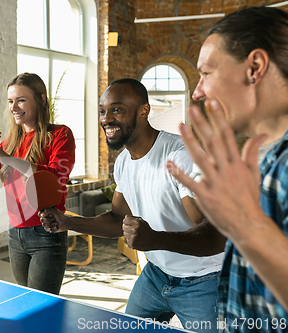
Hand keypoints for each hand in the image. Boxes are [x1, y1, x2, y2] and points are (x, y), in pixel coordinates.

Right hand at [39, 208, 66, 232]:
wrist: (65, 223)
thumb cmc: (60, 216)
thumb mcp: (54, 211)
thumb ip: (47, 210)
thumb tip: (41, 215)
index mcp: (46, 213)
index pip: (40, 214)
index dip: (42, 215)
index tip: (48, 215)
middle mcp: (45, 218)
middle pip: (42, 220)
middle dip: (49, 220)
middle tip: (54, 218)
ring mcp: (46, 223)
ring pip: (44, 225)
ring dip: (51, 224)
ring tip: (56, 223)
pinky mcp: (48, 228)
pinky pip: (46, 229)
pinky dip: (51, 228)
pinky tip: (55, 227)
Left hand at [122, 216, 157, 250]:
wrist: (154, 240)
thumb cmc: (147, 230)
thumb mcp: (142, 221)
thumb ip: (133, 218)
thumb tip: (125, 217)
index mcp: (137, 223)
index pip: (125, 220)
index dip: (126, 221)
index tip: (129, 223)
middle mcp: (135, 230)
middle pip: (123, 227)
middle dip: (127, 227)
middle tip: (132, 229)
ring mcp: (133, 238)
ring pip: (124, 234)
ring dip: (128, 233)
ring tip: (135, 234)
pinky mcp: (132, 244)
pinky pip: (127, 240)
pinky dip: (130, 239)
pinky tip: (136, 239)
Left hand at [166, 100, 266, 238]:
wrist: (248, 224)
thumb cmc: (249, 197)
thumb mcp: (254, 173)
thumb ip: (253, 151)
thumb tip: (262, 134)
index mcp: (237, 163)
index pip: (227, 135)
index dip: (218, 118)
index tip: (211, 103)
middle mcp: (226, 169)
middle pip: (212, 142)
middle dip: (202, 124)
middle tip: (192, 108)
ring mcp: (215, 183)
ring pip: (200, 158)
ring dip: (189, 141)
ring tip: (180, 126)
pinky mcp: (205, 196)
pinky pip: (189, 182)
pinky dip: (179, 173)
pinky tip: (169, 164)